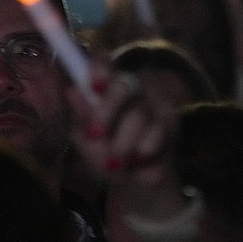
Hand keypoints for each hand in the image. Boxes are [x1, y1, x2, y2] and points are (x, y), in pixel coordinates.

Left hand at [68, 63, 177, 196]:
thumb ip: (81, 119)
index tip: (94, 85)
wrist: (138, 178)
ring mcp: (152, 100)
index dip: (99, 69)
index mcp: (104, 87)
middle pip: (122, 86)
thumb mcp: (87, 141)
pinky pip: (156, 132)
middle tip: (94, 134)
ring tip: (116, 162)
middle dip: (105, 112)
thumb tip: (72, 92)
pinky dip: (143, 152)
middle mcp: (129, 87)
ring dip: (123, 144)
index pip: (102, 63)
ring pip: (138, 115)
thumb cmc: (106, 153)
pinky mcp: (170, 118)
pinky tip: (138, 159)